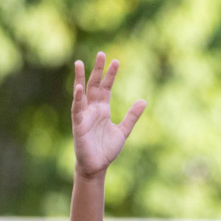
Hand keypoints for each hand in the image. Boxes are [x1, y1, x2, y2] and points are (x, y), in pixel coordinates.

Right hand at [72, 53, 146, 178]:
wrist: (97, 166)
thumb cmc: (107, 149)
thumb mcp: (123, 130)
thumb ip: (132, 116)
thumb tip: (143, 100)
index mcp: (103, 109)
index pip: (106, 87)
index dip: (110, 75)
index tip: (116, 61)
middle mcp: (92, 109)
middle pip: (94, 85)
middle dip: (97, 70)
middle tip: (101, 53)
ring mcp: (84, 115)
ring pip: (81, 93)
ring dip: (81, 78)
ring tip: (81, 63)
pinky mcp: (78, 124)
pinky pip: (77, 109)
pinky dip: (78, 99)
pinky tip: (79, 88)